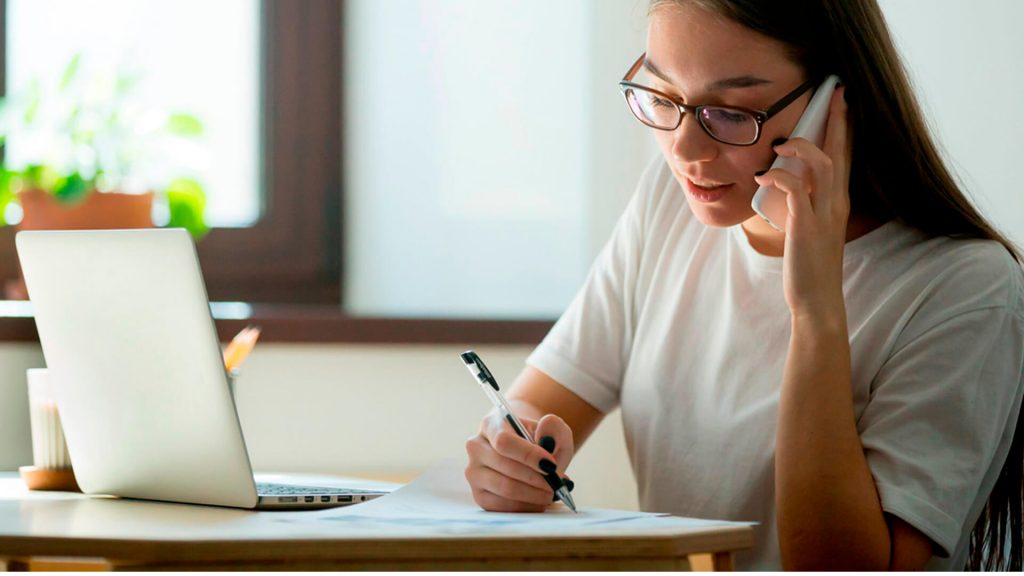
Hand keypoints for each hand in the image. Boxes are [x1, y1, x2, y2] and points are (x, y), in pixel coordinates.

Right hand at [464, 411, 573, 511]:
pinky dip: (525, 506)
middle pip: (504, 466)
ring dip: (533, 494)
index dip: (528, 455)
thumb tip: (545, 436)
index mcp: (491, 424)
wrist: (528, 453)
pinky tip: (539, 501)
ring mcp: (475, 473)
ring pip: (504, 488)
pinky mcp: (479, 495)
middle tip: (556, 484)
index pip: (503, 441)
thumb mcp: (553, 429)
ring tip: (551, 492)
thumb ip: (554, 428)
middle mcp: (476, 447)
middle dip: (535, 478)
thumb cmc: (540, 440)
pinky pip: (501, 506)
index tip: (550, 464)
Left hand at [754, 86, 851, 319]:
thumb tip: (785, 184)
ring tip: (781, 144)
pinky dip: (780, 177)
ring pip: (823, 166)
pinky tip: (765, 176)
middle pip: (840, 152)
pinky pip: (795, 190)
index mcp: (838, 201)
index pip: (845, 156)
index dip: (844, 128)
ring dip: (802, 148)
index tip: (842, 102)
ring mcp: (823, 214)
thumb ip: (803, 203)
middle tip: (834, 92)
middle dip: (837, 121)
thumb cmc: (809, 264)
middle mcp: (836, 203)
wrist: (816, 299)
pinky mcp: (806, 226)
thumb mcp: (809, 227)